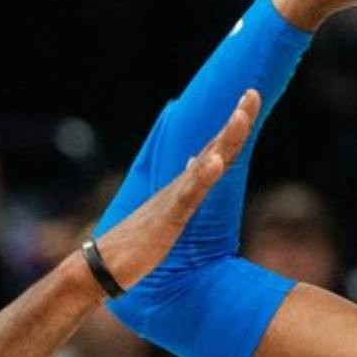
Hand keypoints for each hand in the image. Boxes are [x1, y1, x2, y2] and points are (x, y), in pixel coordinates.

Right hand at [89, 90, 260, 288]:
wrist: (103, 264)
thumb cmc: (137, 242)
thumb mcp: (171, 211)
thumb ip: (187, 187)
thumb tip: (200, 161)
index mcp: (184, 185)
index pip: (216, 150)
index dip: (234, 127)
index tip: (250, 98)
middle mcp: (179, 185)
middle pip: (214, 147)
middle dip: (236, 120)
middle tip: (253, 91)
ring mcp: (173, 199)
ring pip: (204, 164)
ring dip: (223, 139)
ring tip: (240, 116)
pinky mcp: (167, 218)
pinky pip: (188, 195)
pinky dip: (202, 177)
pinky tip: (216, 162)